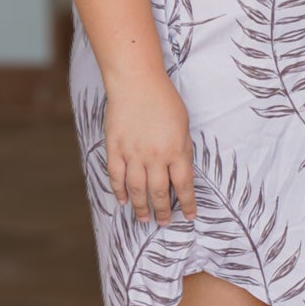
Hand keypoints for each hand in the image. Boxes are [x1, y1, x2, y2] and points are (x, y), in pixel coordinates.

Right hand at [104, 73, 196, 223]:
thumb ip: (183, 150)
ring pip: (137, 189)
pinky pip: (116, 176)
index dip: (187, 203)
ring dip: (141, 207)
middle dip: (163, 211)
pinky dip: (119, 191)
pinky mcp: (114, 148)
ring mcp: (132, 153)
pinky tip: (123, 200)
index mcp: (176, 150)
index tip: (190, 216)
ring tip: (144, 219)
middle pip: (159, 192)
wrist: (136, 82)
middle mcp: (155, 156)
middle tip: (164, 223)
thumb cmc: (164, 100)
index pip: (184, 185)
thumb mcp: (184, 125)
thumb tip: (182, 173)